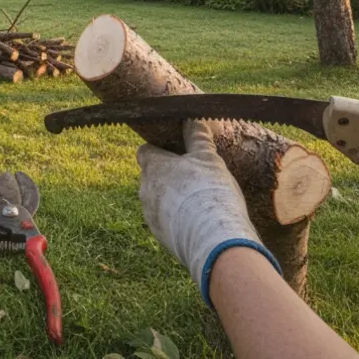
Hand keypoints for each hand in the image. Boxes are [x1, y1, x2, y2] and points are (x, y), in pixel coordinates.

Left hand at [137, 119, 280, 307]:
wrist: (213, 241)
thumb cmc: (209, 192)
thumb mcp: (208, 159)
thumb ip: (198, 138)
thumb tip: (192, 118)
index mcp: (153, 167)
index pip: (145, 151)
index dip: (159, 149)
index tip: (175, 150)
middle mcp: (144, 191)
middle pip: (152, 177)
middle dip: (168, 175)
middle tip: (194, 175)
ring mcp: (150, 216)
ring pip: (158, 200)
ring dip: (173, 198)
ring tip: (200, 200)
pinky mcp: (161, 237)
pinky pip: (167, 222)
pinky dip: (179, 219)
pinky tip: (200, 220)